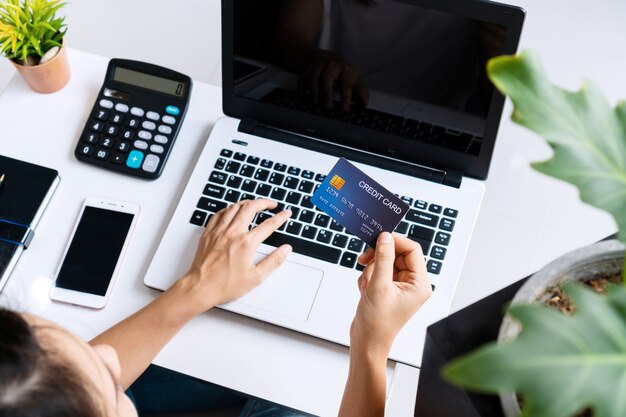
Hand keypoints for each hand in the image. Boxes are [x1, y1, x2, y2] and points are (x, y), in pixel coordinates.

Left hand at [181, 199, 292, 310]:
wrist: (200, 287)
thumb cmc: (224, 285)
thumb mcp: (255, 277)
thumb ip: (273, 261)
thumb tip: (285, 250)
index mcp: (246, 243)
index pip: (268, 225)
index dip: (280, 217)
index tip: (286, 213)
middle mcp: (232, 233)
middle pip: (250, 207)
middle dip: (264, 202)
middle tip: (271, 204)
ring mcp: (218, 231)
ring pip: (234, 207)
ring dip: (247, 203)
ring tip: (254, 204)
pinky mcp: (208, 233)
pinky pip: (219, 214)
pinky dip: (228, 209)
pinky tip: (232, 211)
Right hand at [299, 50, 368, 110]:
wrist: (325, 56)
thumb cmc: (341, 70)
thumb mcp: (353, 77)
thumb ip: (360, 90)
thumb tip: (365, 103)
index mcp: (344, 68)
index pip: (346, 83)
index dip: (346, 97)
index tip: (344, 109)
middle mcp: (330, 65)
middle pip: (327, 77)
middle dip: (327, 93)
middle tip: (328, 107)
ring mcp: (317, 65)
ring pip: (313, 76)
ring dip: (314, 90)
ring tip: (316, 103)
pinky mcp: (307, 68)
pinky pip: (302, 77)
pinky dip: (301, 87)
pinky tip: (303, 97)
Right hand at [350, 232, 431, 356]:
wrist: (366, 342)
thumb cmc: (377, 323)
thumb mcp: (379, 285)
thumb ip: (383, 258)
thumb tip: (385, 237)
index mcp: (419, 284)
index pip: (412, 250)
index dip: (395, 241)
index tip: (378, 238)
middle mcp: (413, 284)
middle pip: (397, 254)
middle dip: (379, 259)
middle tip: (365, 261)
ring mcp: (400, 286)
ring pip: (385, 262)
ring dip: (372, 270)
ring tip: (367, 286)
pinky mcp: (388, 289)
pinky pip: (378, 271)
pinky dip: (369, 277)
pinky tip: (365, 290)